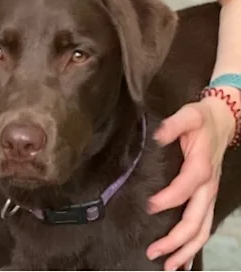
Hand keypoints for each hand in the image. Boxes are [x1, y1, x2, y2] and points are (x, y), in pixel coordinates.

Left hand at [145, 92, 237, 270]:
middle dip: (176, 240)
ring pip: (202, 231)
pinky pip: (204, 227)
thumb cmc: (201, 119)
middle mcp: (208, 187)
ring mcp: (210, 196)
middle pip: (196, 221)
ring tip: (168, 266)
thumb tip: (157, 136)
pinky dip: (194, 246)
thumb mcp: (187, 115)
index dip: (168, 200)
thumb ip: (172, 125)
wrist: (223, 121)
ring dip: (186, 250)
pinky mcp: (208, 199)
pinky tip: (183, 260)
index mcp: (201, 168)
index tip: (149, 206)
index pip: (185, 190)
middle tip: (153, 252)